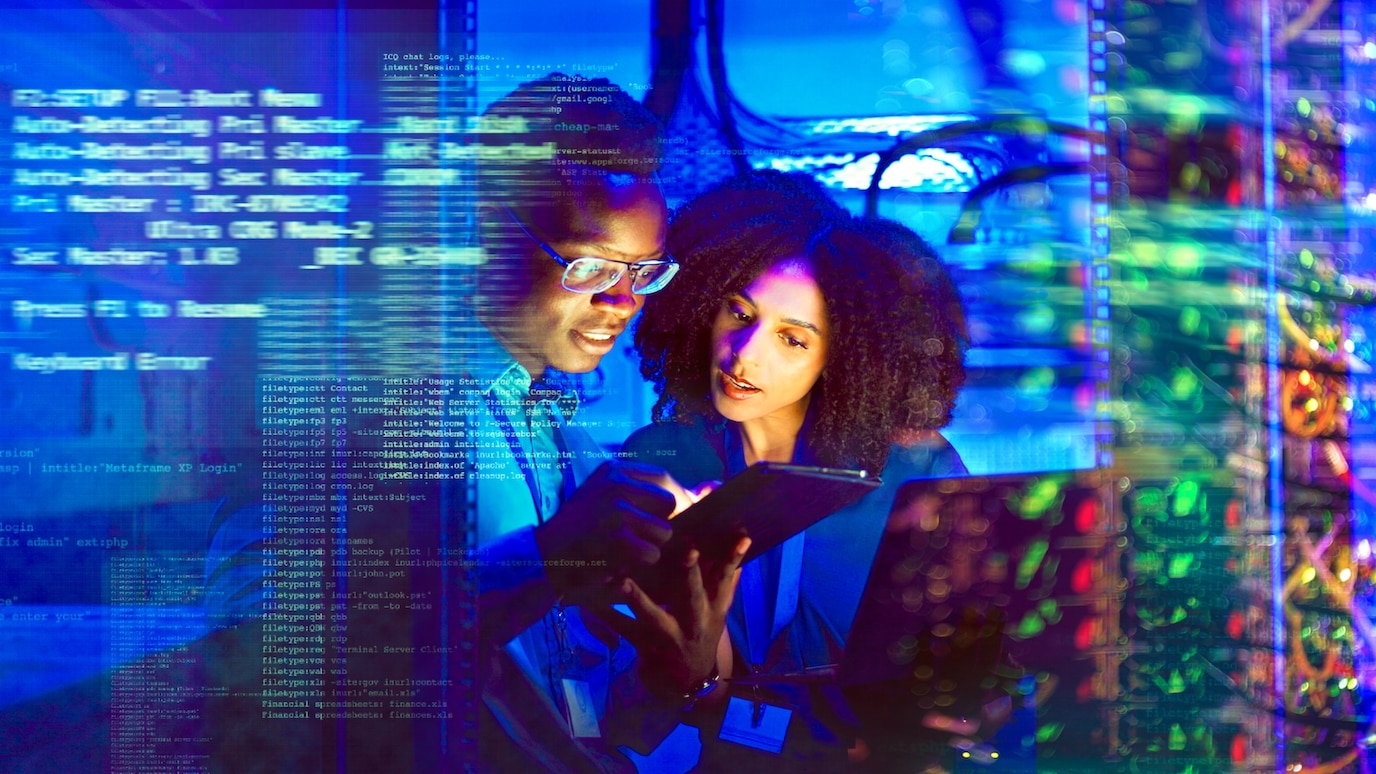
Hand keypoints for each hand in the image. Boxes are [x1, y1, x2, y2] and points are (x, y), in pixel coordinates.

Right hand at [533, 460, 689, 595]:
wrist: (542, 556)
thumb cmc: (582, 529)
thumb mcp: (606, 498)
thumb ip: (645, 494)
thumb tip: (705, 490)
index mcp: (613, 470)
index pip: (662, 477)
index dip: (676, 498)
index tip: (676, 516)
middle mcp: (614, 484)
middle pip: (668, 502)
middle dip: (664, 523)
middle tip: (650, 538)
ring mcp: (613, 511)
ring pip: (663, 530)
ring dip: (653, 546)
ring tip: (631, 551)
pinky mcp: (612, 539)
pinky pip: (650, 553)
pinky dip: (642, 562)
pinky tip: (623, 562)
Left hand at [593, 536, 750, 697]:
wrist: (689, 685)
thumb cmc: (702, 637)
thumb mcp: (718, 613)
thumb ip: (726, 581)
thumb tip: (742, 541)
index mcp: (713, 610)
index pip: (726, 580)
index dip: (732, 559)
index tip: (740, 537)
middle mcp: (695, 622)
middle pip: (693, 595)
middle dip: (691, 573)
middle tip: (687, 551)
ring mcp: (670, 637)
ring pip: (653, 615)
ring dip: (636, 597)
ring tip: (618, 579)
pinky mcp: (647, 647)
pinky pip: (624, 629)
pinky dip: (606, 615)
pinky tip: (587, 603)